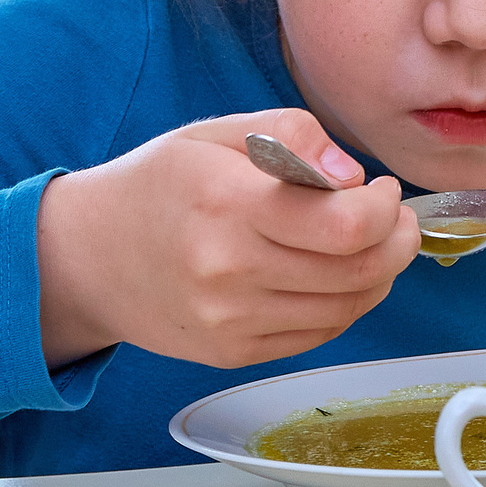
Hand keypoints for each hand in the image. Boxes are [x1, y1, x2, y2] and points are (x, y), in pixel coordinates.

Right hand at [34, 109, 415, 369]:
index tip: (382, 189)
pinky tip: (331, 275)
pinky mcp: (233, 353)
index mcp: (227, 203)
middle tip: (394, 218)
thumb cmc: (158, 186)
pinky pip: (318, 334)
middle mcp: (229, 271)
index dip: (384, 208)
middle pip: (358, 272)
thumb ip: (292, 134)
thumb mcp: (215, 133)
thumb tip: (351, 175)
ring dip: (377, 276)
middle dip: (397, 241)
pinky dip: (343, 305)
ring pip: (347, 309)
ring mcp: (231, 321)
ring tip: (368, 244)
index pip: (346, 226)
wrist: (88, 257)